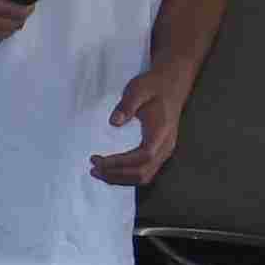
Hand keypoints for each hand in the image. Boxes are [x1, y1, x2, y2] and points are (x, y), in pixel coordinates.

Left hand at [93, 64, 188, 185]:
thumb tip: (114, 122)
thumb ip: (127, 105)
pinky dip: (126, 176)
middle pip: (143, 173)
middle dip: (116, 174)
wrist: (170, 85)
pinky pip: (144, 172)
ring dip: (120, 178)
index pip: (143, 156)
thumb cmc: (153, 86)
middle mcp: (165, 146)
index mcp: (161, 132)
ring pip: (144, 177)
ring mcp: (164, 151)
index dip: (120, 163)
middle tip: (93, 168)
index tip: (98, 160)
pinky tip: (111, 171)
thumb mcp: (138, 88)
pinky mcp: (159, 153)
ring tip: (98, 172)